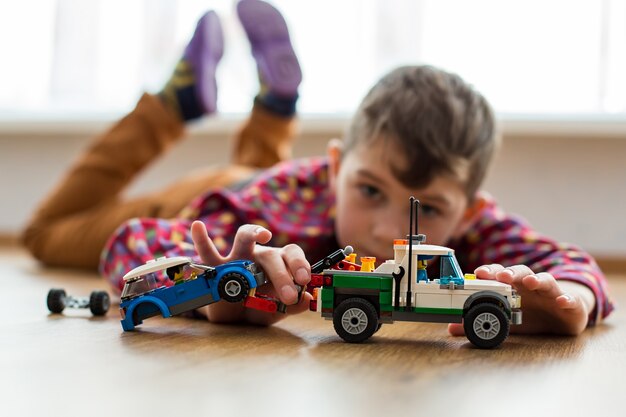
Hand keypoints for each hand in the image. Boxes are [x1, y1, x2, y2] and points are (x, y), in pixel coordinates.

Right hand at [191, 221, 311, 324]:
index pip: (291, 254)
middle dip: (281, 274)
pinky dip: (201, 240)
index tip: (304, 280)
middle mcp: (258, 255)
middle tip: (288, 295)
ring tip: (263, 235)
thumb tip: (306, 299)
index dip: (300, 264)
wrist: (231, 317)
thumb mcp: (276, 310)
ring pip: (244, 238)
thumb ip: (292, 306)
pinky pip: (207, 253)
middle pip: (271, 255)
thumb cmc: (257, 306)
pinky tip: (198, 226)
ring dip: (254, 233)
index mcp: (278, 263)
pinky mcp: (215, 267)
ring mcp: (236, 257)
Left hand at [448, 264, 594, 335]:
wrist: (563, 318)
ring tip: (531, 282)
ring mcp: (550, 292)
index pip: (499, 274)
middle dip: (510, 272)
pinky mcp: (569, 303)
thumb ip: (480, 323)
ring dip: (537, 279)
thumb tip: (451, 328)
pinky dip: (566, 298)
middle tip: (502, 275)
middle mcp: (530, 285)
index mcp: (513, 287)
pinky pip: (569, 299)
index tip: (478, 273)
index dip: (489, 272)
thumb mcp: (504, 322)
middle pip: (520, 272)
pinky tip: (562, 301)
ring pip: (544, 280)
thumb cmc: (530, 315)